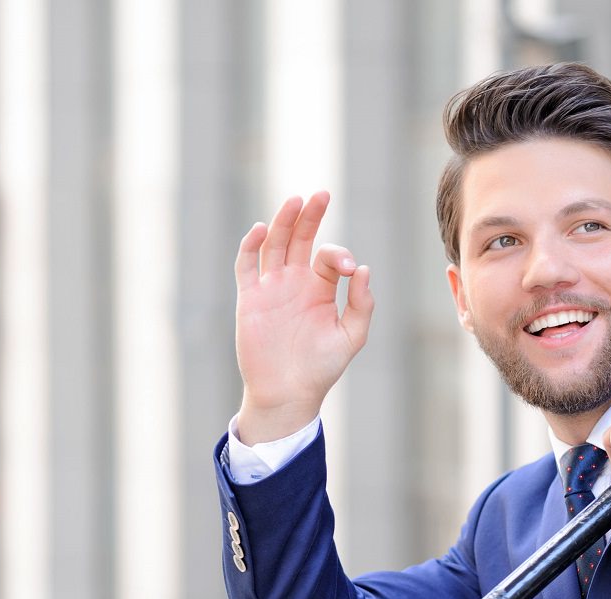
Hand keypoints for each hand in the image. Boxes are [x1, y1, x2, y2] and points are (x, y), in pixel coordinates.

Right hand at [234, 191, 374, 444]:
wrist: (289, 393)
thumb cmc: (321, 368)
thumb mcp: (352, 337)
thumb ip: (362, 304)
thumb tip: (364, 269)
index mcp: (320, 288)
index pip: (329, 256)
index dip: (339, 255)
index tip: (349, 269)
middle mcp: (295, 282)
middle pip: (300, 239)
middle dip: (310, 216)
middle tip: (322, 193)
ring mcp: (271, 288)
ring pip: (275, 245)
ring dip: (283, 222)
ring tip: (295, 200)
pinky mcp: (250, 299)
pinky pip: (246, 266)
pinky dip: (251, 246)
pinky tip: (261, 229)